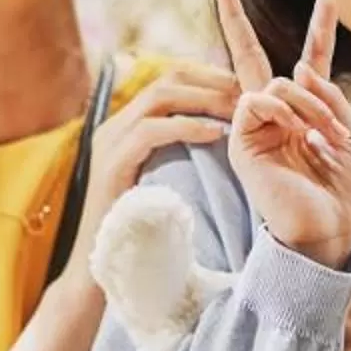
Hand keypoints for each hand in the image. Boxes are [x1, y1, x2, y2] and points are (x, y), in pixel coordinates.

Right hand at [62, 62, 238, 272]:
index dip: (210, 79)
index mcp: (126, 126)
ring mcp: (109, 143)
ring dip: (205, 99)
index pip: (170, 80)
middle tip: (249, 94)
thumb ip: (182, 156)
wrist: (102, 271)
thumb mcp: (165, 182)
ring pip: (159, 96)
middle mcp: (114, 126)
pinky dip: (186, 127)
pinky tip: (215, 134)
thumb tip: (222, 137)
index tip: (245, 90)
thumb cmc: (143, 233)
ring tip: (238, 110)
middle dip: (212, 81)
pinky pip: (150, 131)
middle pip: (167, 78)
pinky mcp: (111, 164)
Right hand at [217, 0, 350, 267]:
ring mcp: (256, 126)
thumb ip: (328, 93)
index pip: (310, 61)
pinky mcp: (242, 141)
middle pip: (250, 58)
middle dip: (234, 21)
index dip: (321, 28)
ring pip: (275, 82)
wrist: (328, 227)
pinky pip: (256, 102)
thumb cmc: (343, 187)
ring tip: (327, 137)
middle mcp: (276, 114)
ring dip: (310, 104)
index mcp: (307, 110)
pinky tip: (298, 134)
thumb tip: (293, 69)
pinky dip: (284, 111)